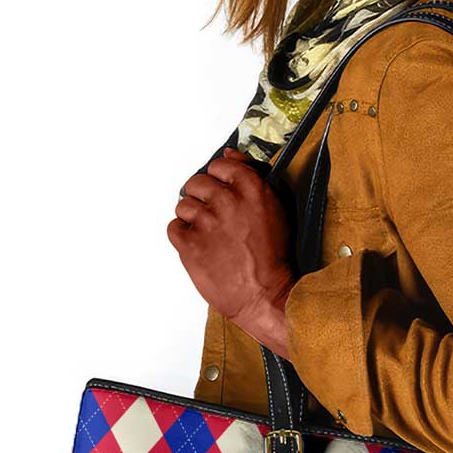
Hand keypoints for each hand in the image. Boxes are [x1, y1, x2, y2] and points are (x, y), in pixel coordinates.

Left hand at [168, 149, 294, 356]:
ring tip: (210, 238)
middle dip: (204, 199)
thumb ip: (254, 176)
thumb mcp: (278, 209)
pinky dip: (183, 237)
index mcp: (251, 188)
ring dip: (193, 219)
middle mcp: (226, 201)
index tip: (224, 193)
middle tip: (216, 220)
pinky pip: (174, 228)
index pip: (219, 165)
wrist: (266, 297)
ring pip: (183, 205)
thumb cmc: (275, 259)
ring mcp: (206, 223)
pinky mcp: (190, 245)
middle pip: (197, 183)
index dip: (220, 180)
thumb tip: (229, 155)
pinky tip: (201, 247)